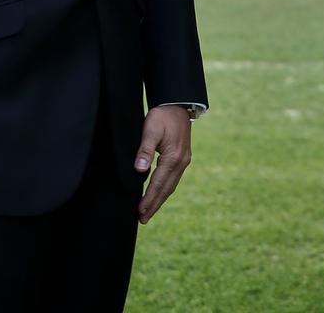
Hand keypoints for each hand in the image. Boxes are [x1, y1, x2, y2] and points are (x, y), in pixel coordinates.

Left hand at [134, 105, 190, 224]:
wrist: (178, 105)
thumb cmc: (162, 116)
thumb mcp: (151, 129)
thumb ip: (145, 149)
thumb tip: (139, 170)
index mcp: (173, 157)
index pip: (158, 184)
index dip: (148, 199)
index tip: (139, 212)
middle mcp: (181, 162)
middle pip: (166, 189)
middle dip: (154, 205)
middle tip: (142, 219)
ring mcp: (184, 161)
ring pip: (171, 186)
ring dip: (160, 200)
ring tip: (148, 212)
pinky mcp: (183, 158)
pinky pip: (173, 179)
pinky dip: (165, 189)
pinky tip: (159, 194)